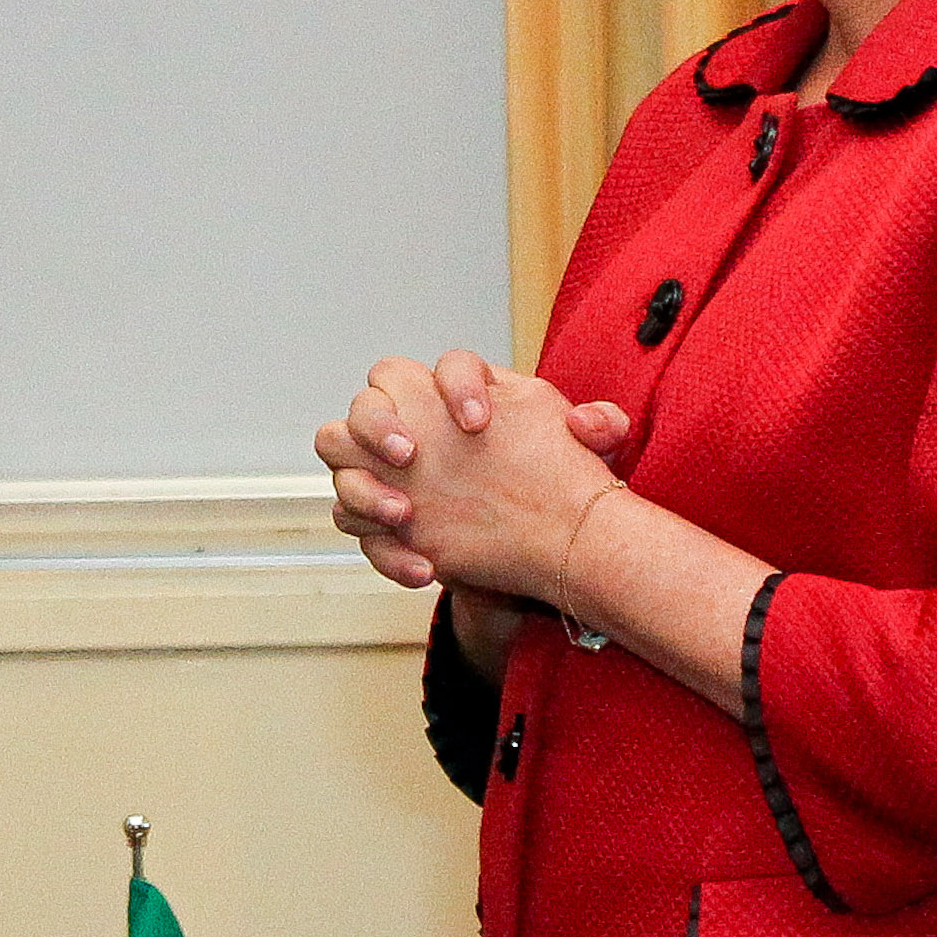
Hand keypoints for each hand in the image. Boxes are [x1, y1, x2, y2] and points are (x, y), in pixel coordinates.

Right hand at [318, 350, 625, 589]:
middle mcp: (416, 422)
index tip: (480, 423)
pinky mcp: (381, 517)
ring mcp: (388, 469)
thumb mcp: (585, 454)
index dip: (455, 386)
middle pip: (368, 399)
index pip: (447, 366)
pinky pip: (354, 525)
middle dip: (380, 423)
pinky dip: (384, 550)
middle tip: (410, 455)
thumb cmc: (552, 479)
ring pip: (337, 451)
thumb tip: (595, 423)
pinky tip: (424, 570)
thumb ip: (599, 428)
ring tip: (404, 515)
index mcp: (464, 392)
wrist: (540, 538)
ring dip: (362, 484)